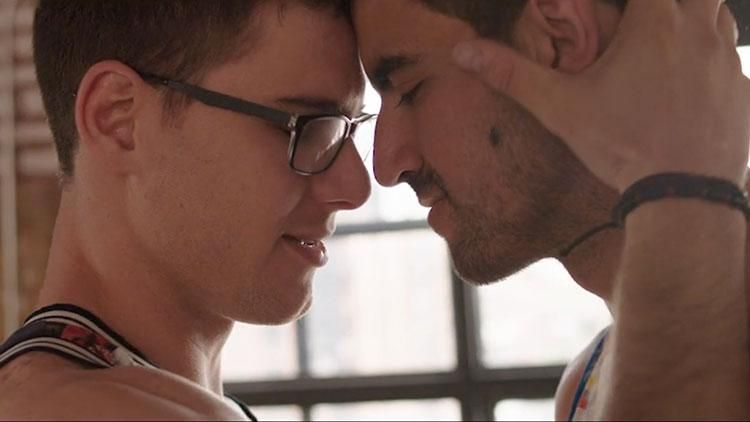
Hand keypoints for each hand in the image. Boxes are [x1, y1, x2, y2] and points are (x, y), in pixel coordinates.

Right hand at [453, 0, 749, 191]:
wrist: (683, 195)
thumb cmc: (623, 146)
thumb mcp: (560, 108)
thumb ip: (512, 74)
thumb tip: (465, 52)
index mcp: (656, 24)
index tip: (610, 8)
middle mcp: (699, 33)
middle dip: (662, 1)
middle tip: (637, 21)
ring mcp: (726, 62)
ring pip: (719, 16)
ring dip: (692, 18)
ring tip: (662, 42)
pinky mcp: (741, 92)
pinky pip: (729, 59)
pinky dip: (709, 58)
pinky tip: (686, 84)